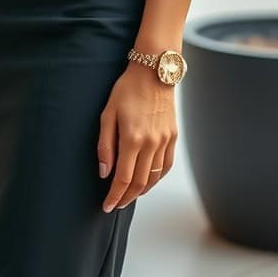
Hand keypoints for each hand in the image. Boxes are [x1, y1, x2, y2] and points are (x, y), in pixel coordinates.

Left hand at [97, 64, 177, 211]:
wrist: (154, 71)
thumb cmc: (127, 89)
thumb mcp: (108, 113)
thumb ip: (105, 145)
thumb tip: (104, 173)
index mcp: (132, 138)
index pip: (123, 179)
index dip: (114, 196)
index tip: (107, 206)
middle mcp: (151, 143)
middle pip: (140, 183)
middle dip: (126, 198)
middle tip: (115, 204)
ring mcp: (164, 141)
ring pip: (154, 178)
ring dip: (141, 191)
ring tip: (128, 195)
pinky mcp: (173, 136)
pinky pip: (166, 166)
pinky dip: (157, 178)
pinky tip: (148, 181)